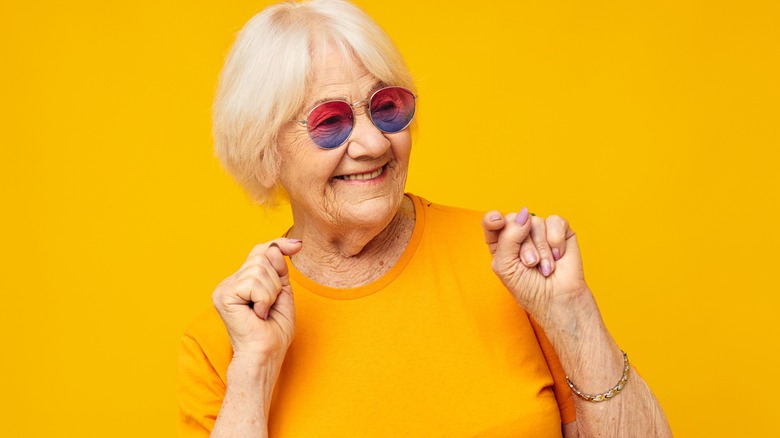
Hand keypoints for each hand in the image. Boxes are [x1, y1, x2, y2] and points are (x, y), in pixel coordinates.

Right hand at [212, 238, 301, 361]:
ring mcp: (224, 288)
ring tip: (263, 312)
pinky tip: (257, 315)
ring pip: (259, 269)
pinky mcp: (223, 295)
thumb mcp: (283, 293)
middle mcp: (230, 282)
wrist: (265, 355)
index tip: (298, 245)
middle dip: (276, 281)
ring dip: (271, 293)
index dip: (279, 245)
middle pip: (262, 257)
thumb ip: (279, 270)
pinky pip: (254, 283)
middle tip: (270, 306)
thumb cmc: (274, 331)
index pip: (260, 251)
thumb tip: (274, 247)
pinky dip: (264, 299)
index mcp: (242, 281)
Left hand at [482, 208, 587, 322]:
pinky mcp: (561, 231)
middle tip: (530, 264)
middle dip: (523, 245)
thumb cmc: (529, 289)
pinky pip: (555, 222)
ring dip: (541, 248)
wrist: (558, 300)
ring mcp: (540, 231)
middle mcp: (519, 234)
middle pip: (514, 220)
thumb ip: (508, 238)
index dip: (493, 218)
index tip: (497, 222)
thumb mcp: (506, 266)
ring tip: (545, 267)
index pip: (492, 222)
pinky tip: (558, 256)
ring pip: (535, 221)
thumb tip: (524, 214)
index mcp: (501, 243)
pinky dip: (556, 241)